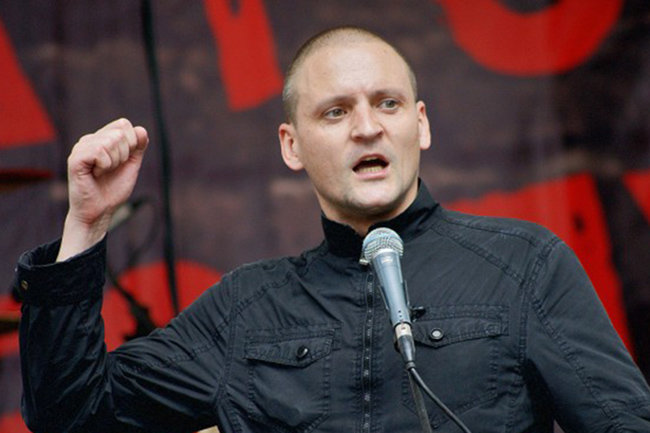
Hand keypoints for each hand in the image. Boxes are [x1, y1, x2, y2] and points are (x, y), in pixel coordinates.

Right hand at [57, 118, 148, 260]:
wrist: (99, 212)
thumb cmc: (112, 190)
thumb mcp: (131, 166)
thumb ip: (137, 148)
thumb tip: (141, 130)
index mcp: (102, 139)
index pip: (124, 125)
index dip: (131, 144)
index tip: (122, 162)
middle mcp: (90, 139)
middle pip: (120, 132)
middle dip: (124, 154)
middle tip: (111, 169)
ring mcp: (81, 148)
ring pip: (110, 140)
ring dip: (114, 162)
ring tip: (103, 172)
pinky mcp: (75, 158)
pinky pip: (99, 150)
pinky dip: (105, 165)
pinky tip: (96, 174)